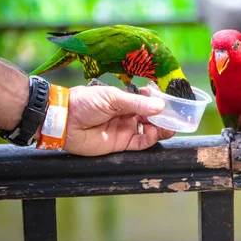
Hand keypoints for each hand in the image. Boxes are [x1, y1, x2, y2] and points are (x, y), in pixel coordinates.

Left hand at [57, 85, 174, 155]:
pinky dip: (149, 140)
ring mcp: (125, 128)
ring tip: (168, 127)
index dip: (162, 101)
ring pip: (150, 130)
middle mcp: (128, 113)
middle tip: (176, 118)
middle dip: (165, 117)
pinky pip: (140, 143)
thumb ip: (136, 103)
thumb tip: (160, 106)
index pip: (149, 99)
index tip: (175, 101)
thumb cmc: (85, 102)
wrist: (64, 121)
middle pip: (153, 116)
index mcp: (126, 98)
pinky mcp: (121, 143)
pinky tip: (153, 135)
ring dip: (161, 129)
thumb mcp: (112, 97)